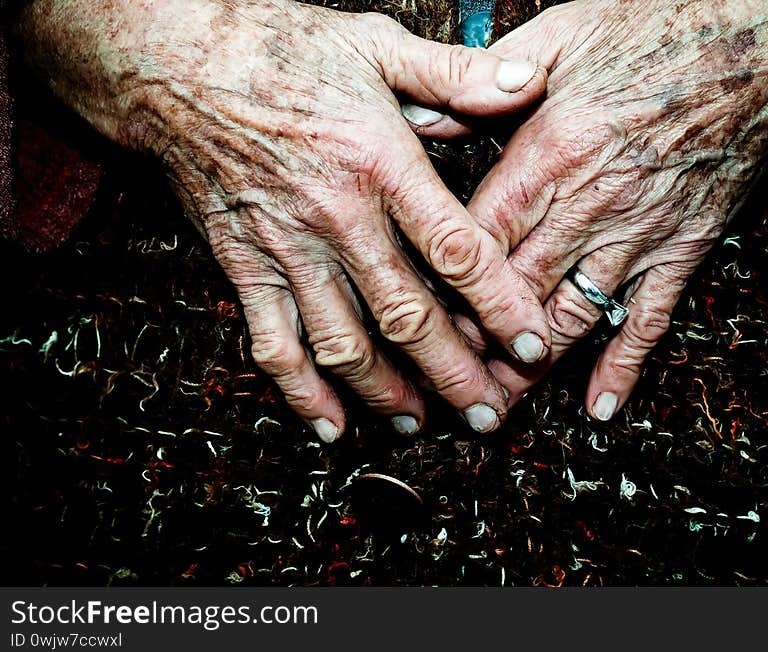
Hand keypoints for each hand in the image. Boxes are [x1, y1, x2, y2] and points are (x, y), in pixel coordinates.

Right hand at [18, 0, 553, 439]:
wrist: (171, 65)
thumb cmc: (275, 48)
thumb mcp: (374, 43)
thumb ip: (455, 72)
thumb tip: (529, 84)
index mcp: (381, 164)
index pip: (456, 251)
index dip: (501, 305)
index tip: (532, 346)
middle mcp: (338, 219)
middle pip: (408, 316)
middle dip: (455, 374)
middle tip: (490, 413)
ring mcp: (287, 251)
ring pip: (346, 344)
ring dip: (388, 394)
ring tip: (422, 425)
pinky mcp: (244, 269)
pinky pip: (272, 345)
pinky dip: (301, 393)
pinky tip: (330, 427)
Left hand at [414, 0, 767, 419]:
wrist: (760, 43)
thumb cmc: (655, 29)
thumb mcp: (559, 35)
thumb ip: (483, 82)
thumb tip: (417, 113)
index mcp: (551, 152)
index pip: (480, 235)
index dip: (444, 281)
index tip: (415, 312)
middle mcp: (590, 203)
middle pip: (516, 288)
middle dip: (475, 338)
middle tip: (442, 377)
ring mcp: (640, 233)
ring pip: (572, 315)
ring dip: (531, 364)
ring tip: (497, 402)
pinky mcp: (683, 249)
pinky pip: (649, 320)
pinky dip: (623, 368)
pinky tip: (599, 406)